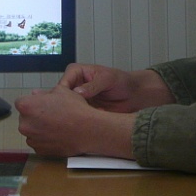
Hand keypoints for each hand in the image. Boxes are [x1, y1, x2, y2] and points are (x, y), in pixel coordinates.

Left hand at [15, 85, 134, 158]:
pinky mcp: (39, 150)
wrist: (88, 130)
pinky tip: (57, 135)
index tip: (43, 105)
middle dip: (34, 116)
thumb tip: (34, 94)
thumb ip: (43, 93)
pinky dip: (44, 140)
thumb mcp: (60, 91)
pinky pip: (38, 143)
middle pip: (25, 118)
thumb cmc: (74, 108)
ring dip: (39, 129)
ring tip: (56, 126)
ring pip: (32, 131)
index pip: (22, 102)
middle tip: (51, 115)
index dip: (33, 103)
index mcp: (25, 106)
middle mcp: (24, 124)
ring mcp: (31, 139)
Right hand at [59, 63, 173, 112]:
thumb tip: (77, 92)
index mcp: (76, 72)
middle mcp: (74, 85)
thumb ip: (93, 85)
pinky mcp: (83, 110)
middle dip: (66, 106)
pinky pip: (77, 116)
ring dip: (73, 115)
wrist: (134, 95)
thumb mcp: (107, 79)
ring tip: (82, 120)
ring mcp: (78, 99)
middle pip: (62, 97)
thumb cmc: (122, 81)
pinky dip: (81, 121)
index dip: (62, 94)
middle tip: (73, 115)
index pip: (63, 83)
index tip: (67, 104)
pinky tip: (87, 124)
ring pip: (68, 108)